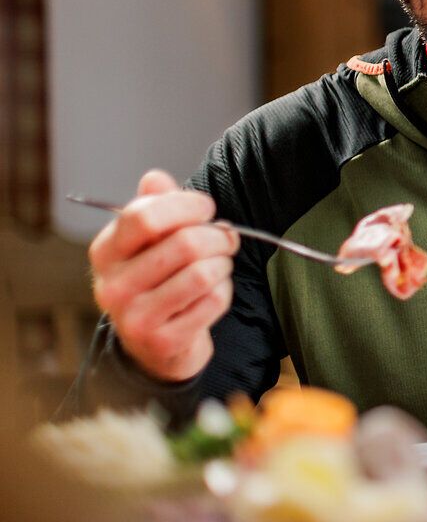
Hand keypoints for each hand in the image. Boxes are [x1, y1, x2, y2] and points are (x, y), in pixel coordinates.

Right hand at [87, 170, 237, 382]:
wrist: (154, 343)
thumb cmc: (158, 279)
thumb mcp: (149, 241)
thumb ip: (155, 206)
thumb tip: (155, 178)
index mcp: (105, 251)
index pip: (144, 216)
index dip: (187, 206)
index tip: (207, 209)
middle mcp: (112, 285)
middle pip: (185, 244)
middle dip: (218, 236)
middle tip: (226, 238)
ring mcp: (134, 317)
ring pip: (203, 274)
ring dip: (223, 265)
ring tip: (219, 265)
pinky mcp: (162, 341)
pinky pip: (213, 302)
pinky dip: (224, 292)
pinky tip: (214, 293)